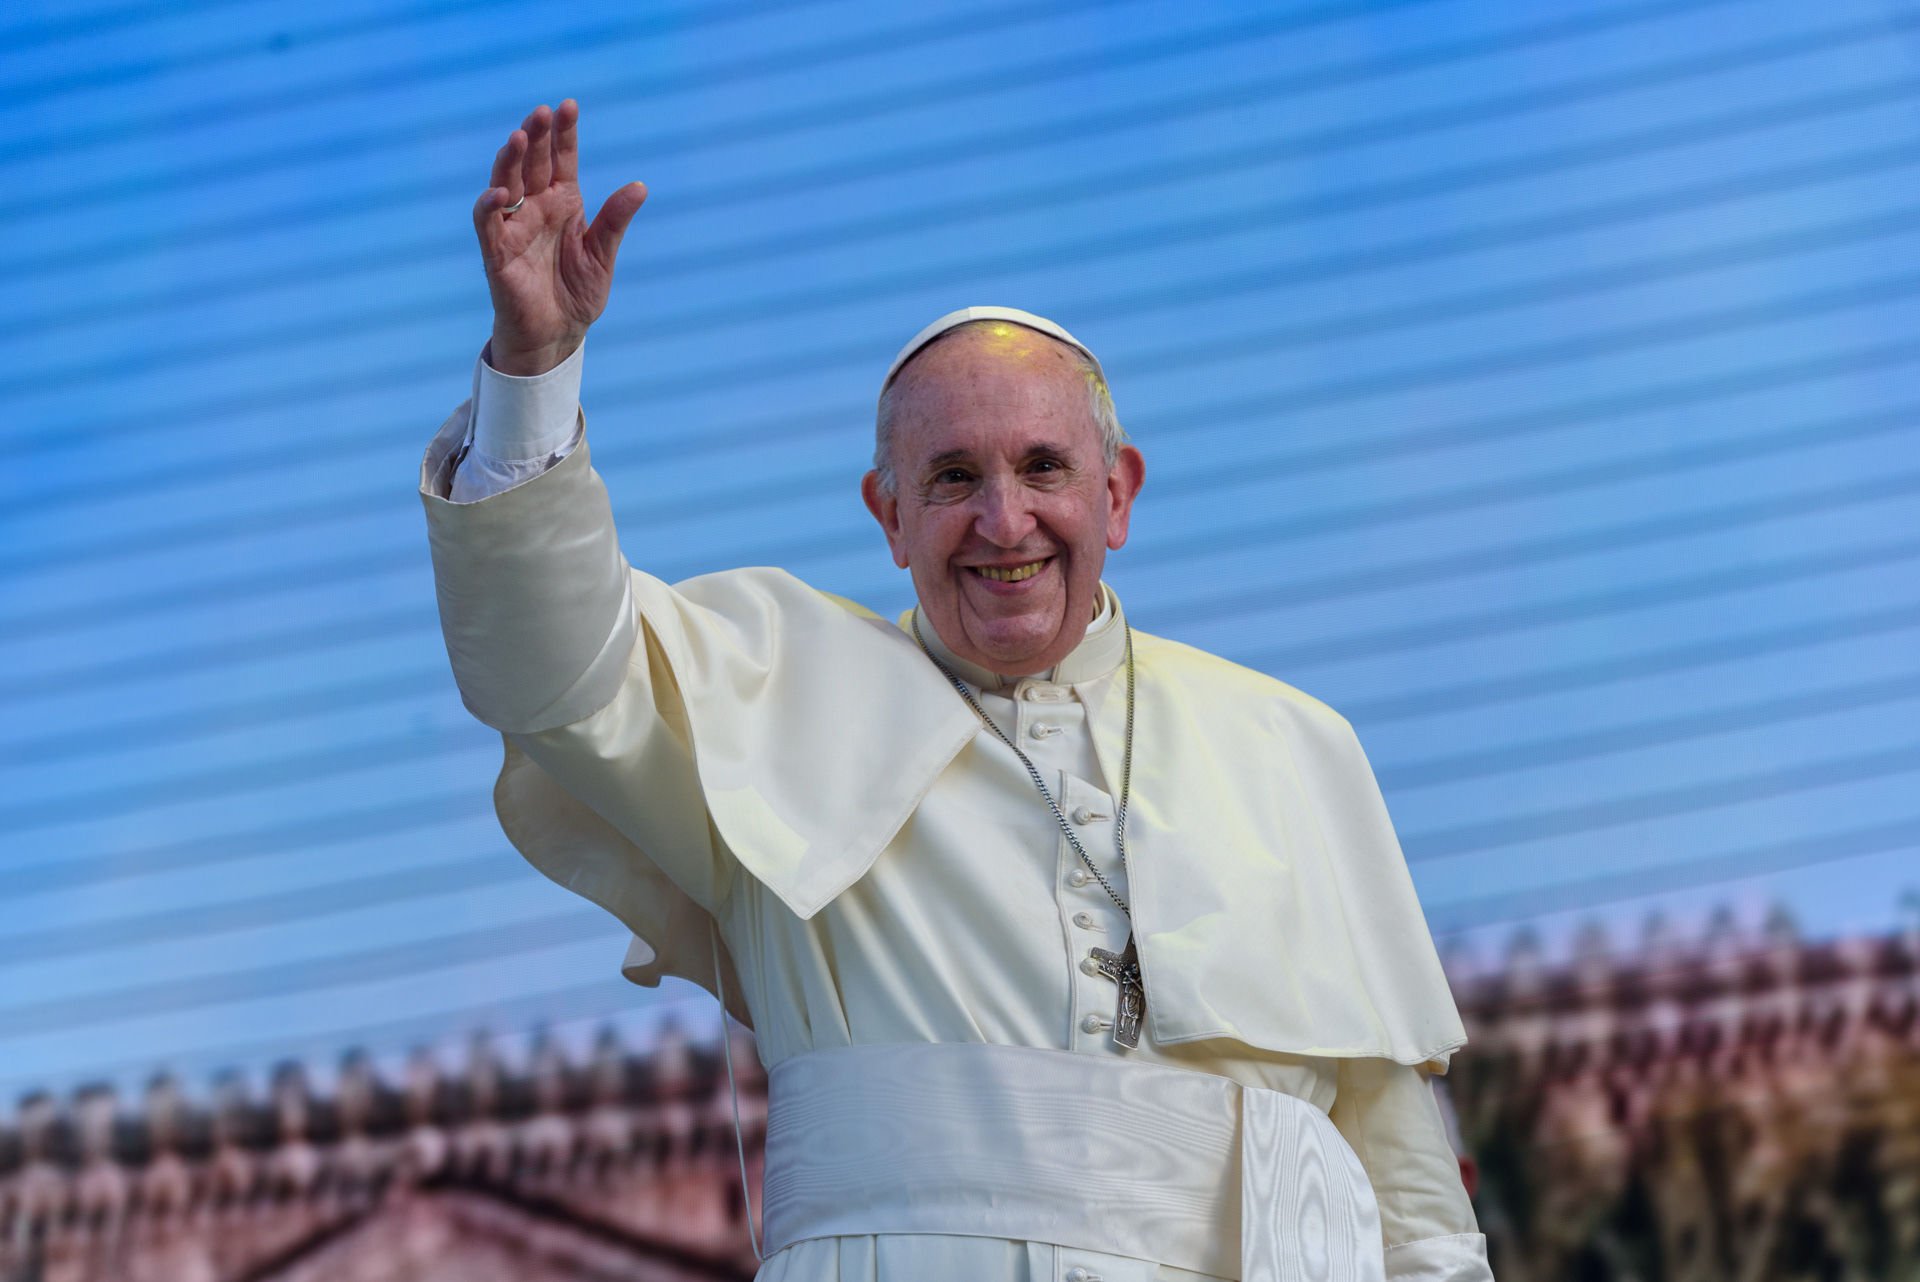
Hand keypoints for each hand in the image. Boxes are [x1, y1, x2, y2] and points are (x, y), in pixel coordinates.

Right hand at [472, 100, 647, 375]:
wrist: (557, 335)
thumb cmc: (576, 293)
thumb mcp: (602, 255)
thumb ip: (615, 222)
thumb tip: (640, 187)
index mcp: (562, 203)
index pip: (561, 160)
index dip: (564, 134)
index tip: (569, 106)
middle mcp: (535, 208)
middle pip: (531, 163)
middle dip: (535, 136)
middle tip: (542, 112)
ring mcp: (514, 228)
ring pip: (506, 183)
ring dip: (509, 160)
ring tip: (518, 136)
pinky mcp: (497, 253)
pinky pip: (487, 225)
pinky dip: (489, 207)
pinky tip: (500, 192)